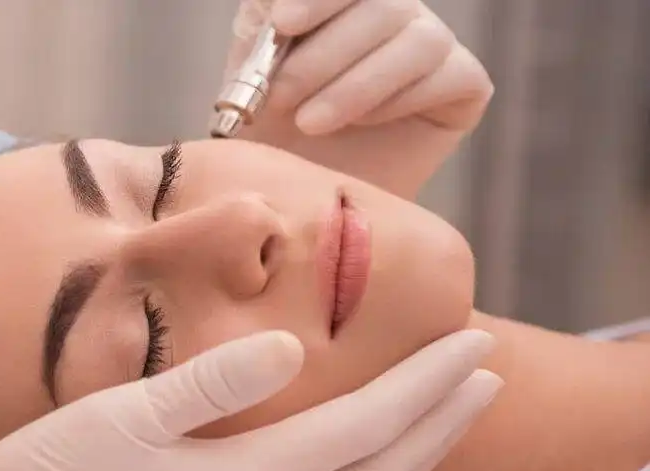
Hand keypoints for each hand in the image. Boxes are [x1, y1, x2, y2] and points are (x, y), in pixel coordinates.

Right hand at [0, 329, 501, 470]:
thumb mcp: (124, 417)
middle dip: (440, 416)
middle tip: (485, 367)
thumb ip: (210, 384)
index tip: (471, 342)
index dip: (425, 384)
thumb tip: (288, 346)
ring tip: (446, 408)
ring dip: (418, 450)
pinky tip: (374, 455)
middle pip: (384, 467)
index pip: (367, 425)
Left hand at [226, 0, 493, 198]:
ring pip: (417, 38)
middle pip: (382, 3)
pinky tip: (362, 124)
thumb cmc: (279, 139)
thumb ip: (259, 35)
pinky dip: (398, 100)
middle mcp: (393, 8)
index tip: (282, 23)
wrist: (313, 203)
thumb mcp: (252, 83)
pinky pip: (448, 74)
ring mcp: (432, 42)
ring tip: (310, 123)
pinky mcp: (465, 83)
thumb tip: (270, 6)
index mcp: (341, 0)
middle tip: (280, 96)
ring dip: (356, 84)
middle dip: (322, 54)